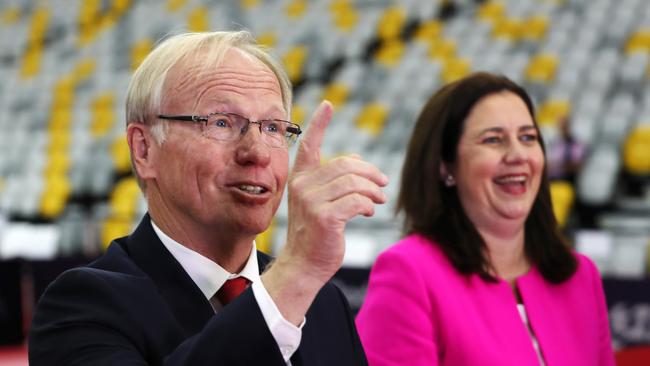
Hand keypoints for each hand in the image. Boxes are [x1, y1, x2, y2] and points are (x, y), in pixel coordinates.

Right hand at [284, 100, 387, 282]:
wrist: (304, 265)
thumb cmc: (315, 234)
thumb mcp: (319, 203)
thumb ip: (333, 182)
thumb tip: (359, 163)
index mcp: (300, 179)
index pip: (309, 145)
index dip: (319, 123)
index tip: (328, 104)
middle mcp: (302, 186)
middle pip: (346, 165)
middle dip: (370, 173)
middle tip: (382, 183)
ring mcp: (311, 201)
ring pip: (354, 182)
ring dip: (373, 190)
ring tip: (379, 198)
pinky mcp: (324, 217)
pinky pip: (356, 200)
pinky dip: (368, 204)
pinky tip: (369, 210)